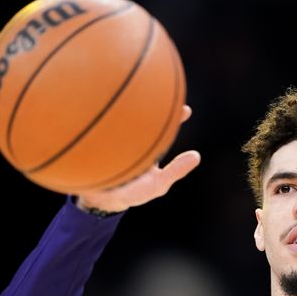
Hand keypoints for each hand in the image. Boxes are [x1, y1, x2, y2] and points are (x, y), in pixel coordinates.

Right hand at [76, 105, 199, 212]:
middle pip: (145, 118)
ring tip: (137, 97)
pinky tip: (111, 113)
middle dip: (155, 106)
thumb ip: (176, 171)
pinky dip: (109, 120)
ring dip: (130, 109)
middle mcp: (134, 139)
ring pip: (125, 119)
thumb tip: (196, 156)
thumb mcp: (158, 184)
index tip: (186, 109)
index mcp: (149, 146)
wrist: (103, 199)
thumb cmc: (132, 192)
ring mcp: (117, 138)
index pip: (164, 128)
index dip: (175, 117)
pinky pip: (105, 127)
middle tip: (164, 96)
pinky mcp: (100, 139)